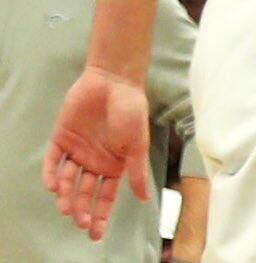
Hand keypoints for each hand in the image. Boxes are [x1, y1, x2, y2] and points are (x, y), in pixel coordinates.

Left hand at [42, 65, 152, 240]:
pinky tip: (52, 185)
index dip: (101, 215)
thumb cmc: (132, 111)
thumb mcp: (138, 145)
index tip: (96, 234)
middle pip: (84, 193)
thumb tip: (144, 199)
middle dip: (82, 210)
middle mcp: (95, 161)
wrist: (114, 82)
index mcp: (114, 165)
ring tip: (65, 206)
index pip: (105, 196)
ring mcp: (77, 150)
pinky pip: (52, 161)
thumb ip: (136, 172)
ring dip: (65, 195)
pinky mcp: (61, 138)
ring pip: (66, 180)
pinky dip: (50, 174)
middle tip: (80, 223)